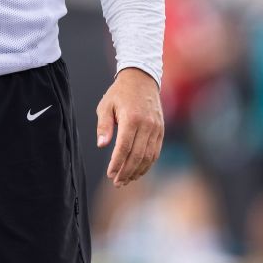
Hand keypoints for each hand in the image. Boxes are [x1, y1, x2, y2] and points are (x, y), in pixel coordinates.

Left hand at [96, 67, 163, 186]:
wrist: (142, 79)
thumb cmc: (120, 93)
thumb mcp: (106, 105)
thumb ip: (104, 126)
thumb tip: (102, 145)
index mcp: (132, 119)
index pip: (124, 147)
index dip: (117, 163)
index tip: (110, 174)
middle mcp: (147, 125)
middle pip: (138, 155)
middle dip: (127, 171)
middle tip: (117, 182)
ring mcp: (156, 128)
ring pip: (149, 156)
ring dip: (138, 171)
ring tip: (126, 180)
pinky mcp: (161, 130)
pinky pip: (155, 151)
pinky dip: (147, 164)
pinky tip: (138, 171)